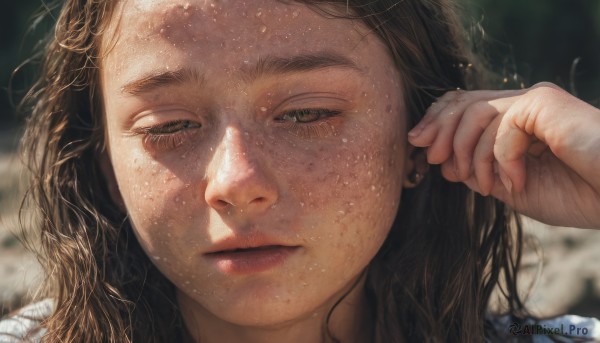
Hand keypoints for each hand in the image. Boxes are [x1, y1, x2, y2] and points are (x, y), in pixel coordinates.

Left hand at [408, 82, 599, 228]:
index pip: (463, 106)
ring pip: (476, 114)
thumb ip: (480, 171)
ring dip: (470, 154)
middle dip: (438, 130)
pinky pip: (503, 127)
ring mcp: (535, 100)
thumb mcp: (513, 187)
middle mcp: (523, 104)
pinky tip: (517, 182)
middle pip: (462, 102)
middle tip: (431, 159)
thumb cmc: (575, 194)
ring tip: (484, 184)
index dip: (436, 122)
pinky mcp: (545, 104)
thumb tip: (444, 164)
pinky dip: (502, 160)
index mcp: (514, 120)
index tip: (418, 146)